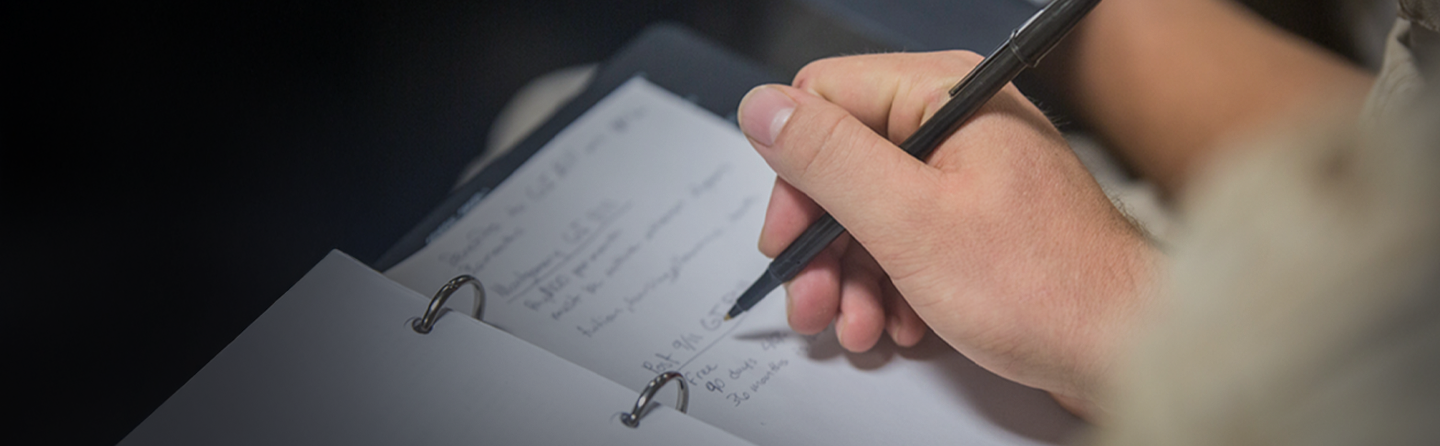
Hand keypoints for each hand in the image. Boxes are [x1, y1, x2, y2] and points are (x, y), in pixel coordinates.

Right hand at [737, 51, 1160, 409]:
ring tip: (859, 323)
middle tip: (813, 296)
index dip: (796, 172)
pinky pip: (906, 239)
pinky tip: (899, 321)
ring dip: (853, 274)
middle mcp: (958, 124)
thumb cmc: (1049, 286)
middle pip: (843, 163)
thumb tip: (764, 109)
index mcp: (946, 96)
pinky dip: (891, 285)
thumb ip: (829, 160)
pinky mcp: (978, 220)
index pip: (826, 99)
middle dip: (822, 241)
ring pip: (870, 210)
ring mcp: (969, 173)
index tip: (790, 234)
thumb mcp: (911, 221)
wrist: (1128, 348)